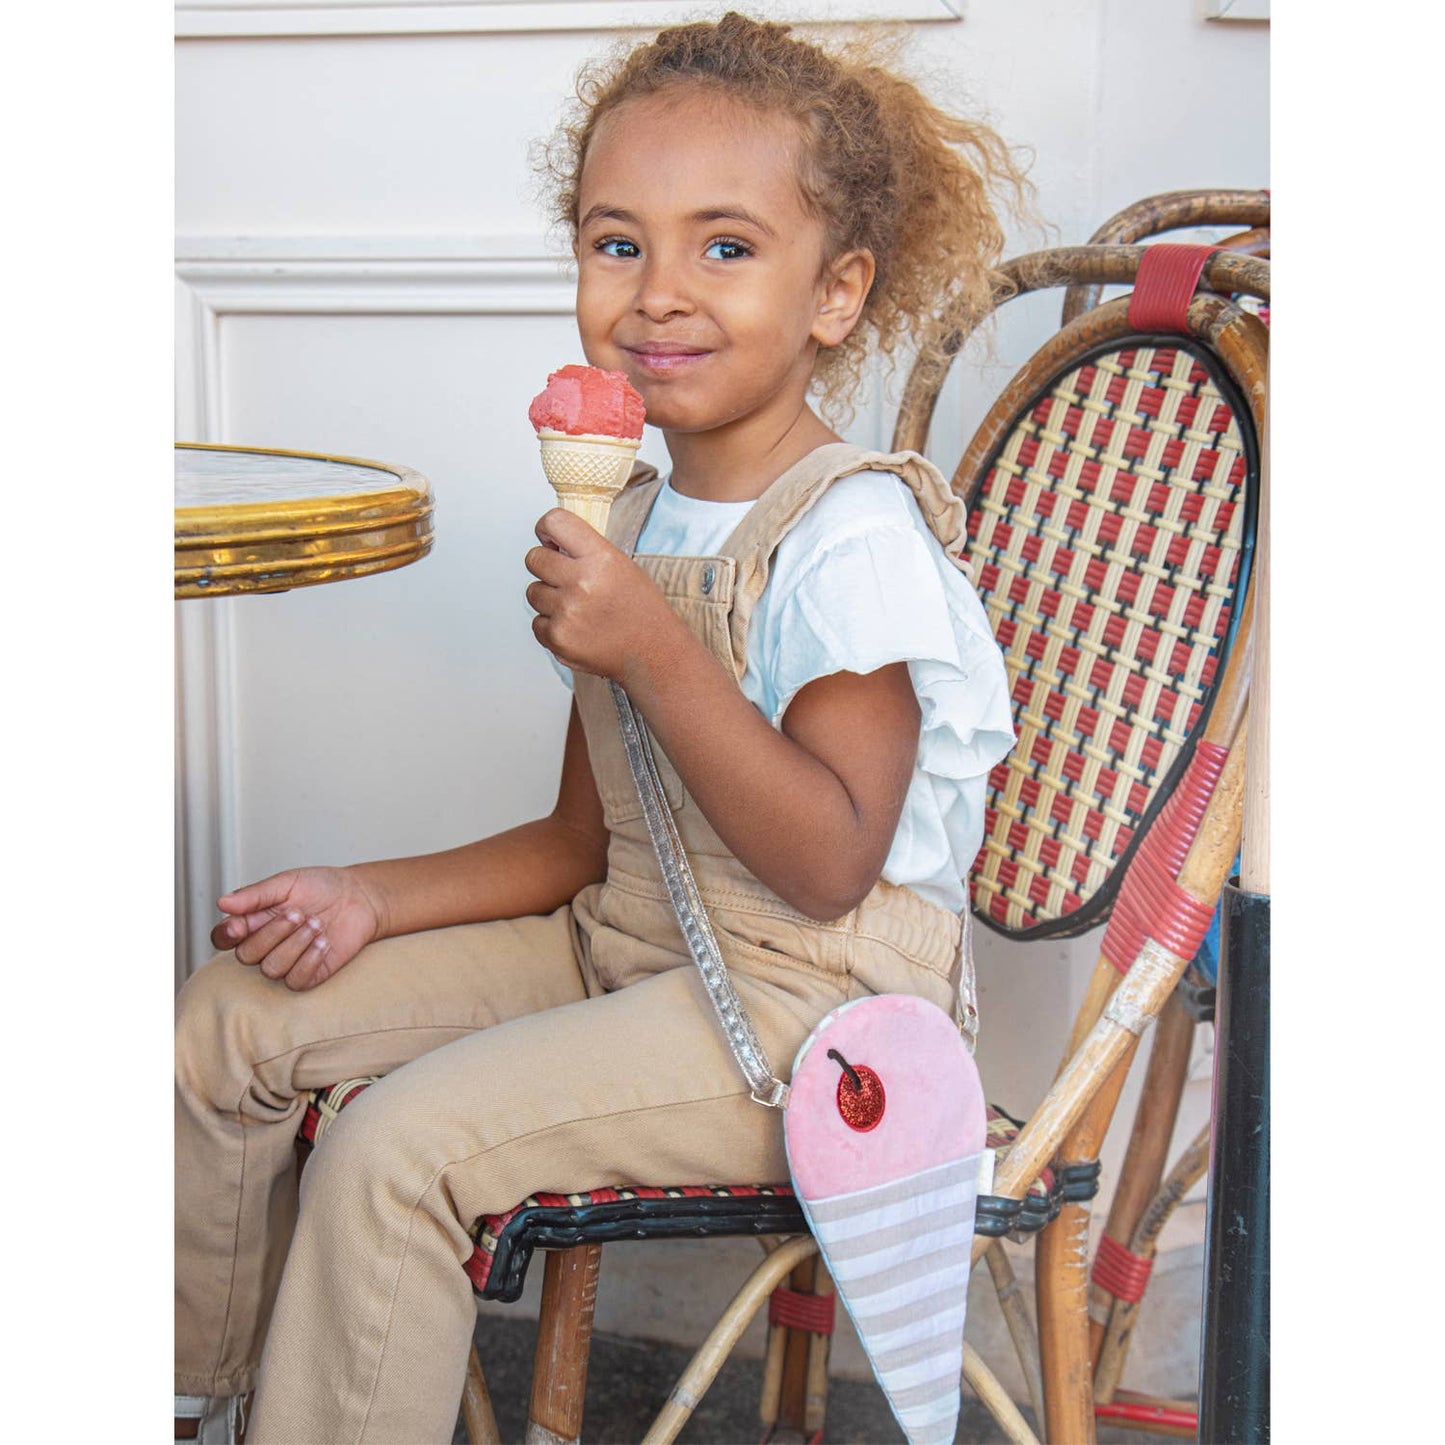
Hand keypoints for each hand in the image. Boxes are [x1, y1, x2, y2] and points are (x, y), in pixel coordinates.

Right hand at [211, 866, 383, 990]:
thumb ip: (255, 895)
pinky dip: (310, 960)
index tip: (239, 925)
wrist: (359, 897)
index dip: (226, 936)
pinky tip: (324, 942)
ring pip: (271, 968)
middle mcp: (265, 944)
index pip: (224, 938)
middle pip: (246, 955)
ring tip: (317, 923)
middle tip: (298, 913)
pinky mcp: (308, 975)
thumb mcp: (287, 883)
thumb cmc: (321, 887)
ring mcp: (286, 962)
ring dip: (296, 944)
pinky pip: (295, 980)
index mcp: (253, 921)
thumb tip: (222, 903)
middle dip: (273, 933)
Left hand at [524, 508, 681, 681]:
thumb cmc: (642, 610)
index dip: (546, 529)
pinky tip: (576, 627)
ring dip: (549, 598)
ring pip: (533, 592)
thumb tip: (551, 543)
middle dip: (545, 565)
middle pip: (533, 559)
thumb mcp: (623, 566)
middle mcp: (581, 583)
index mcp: (601, 558)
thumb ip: (587, 550)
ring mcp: (567, 612)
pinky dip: (552, 626)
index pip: (555, 522)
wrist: (654, 653)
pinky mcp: (558, 639)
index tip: (549, 538)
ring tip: (577, 607)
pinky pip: (537, 623)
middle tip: (564, 577)